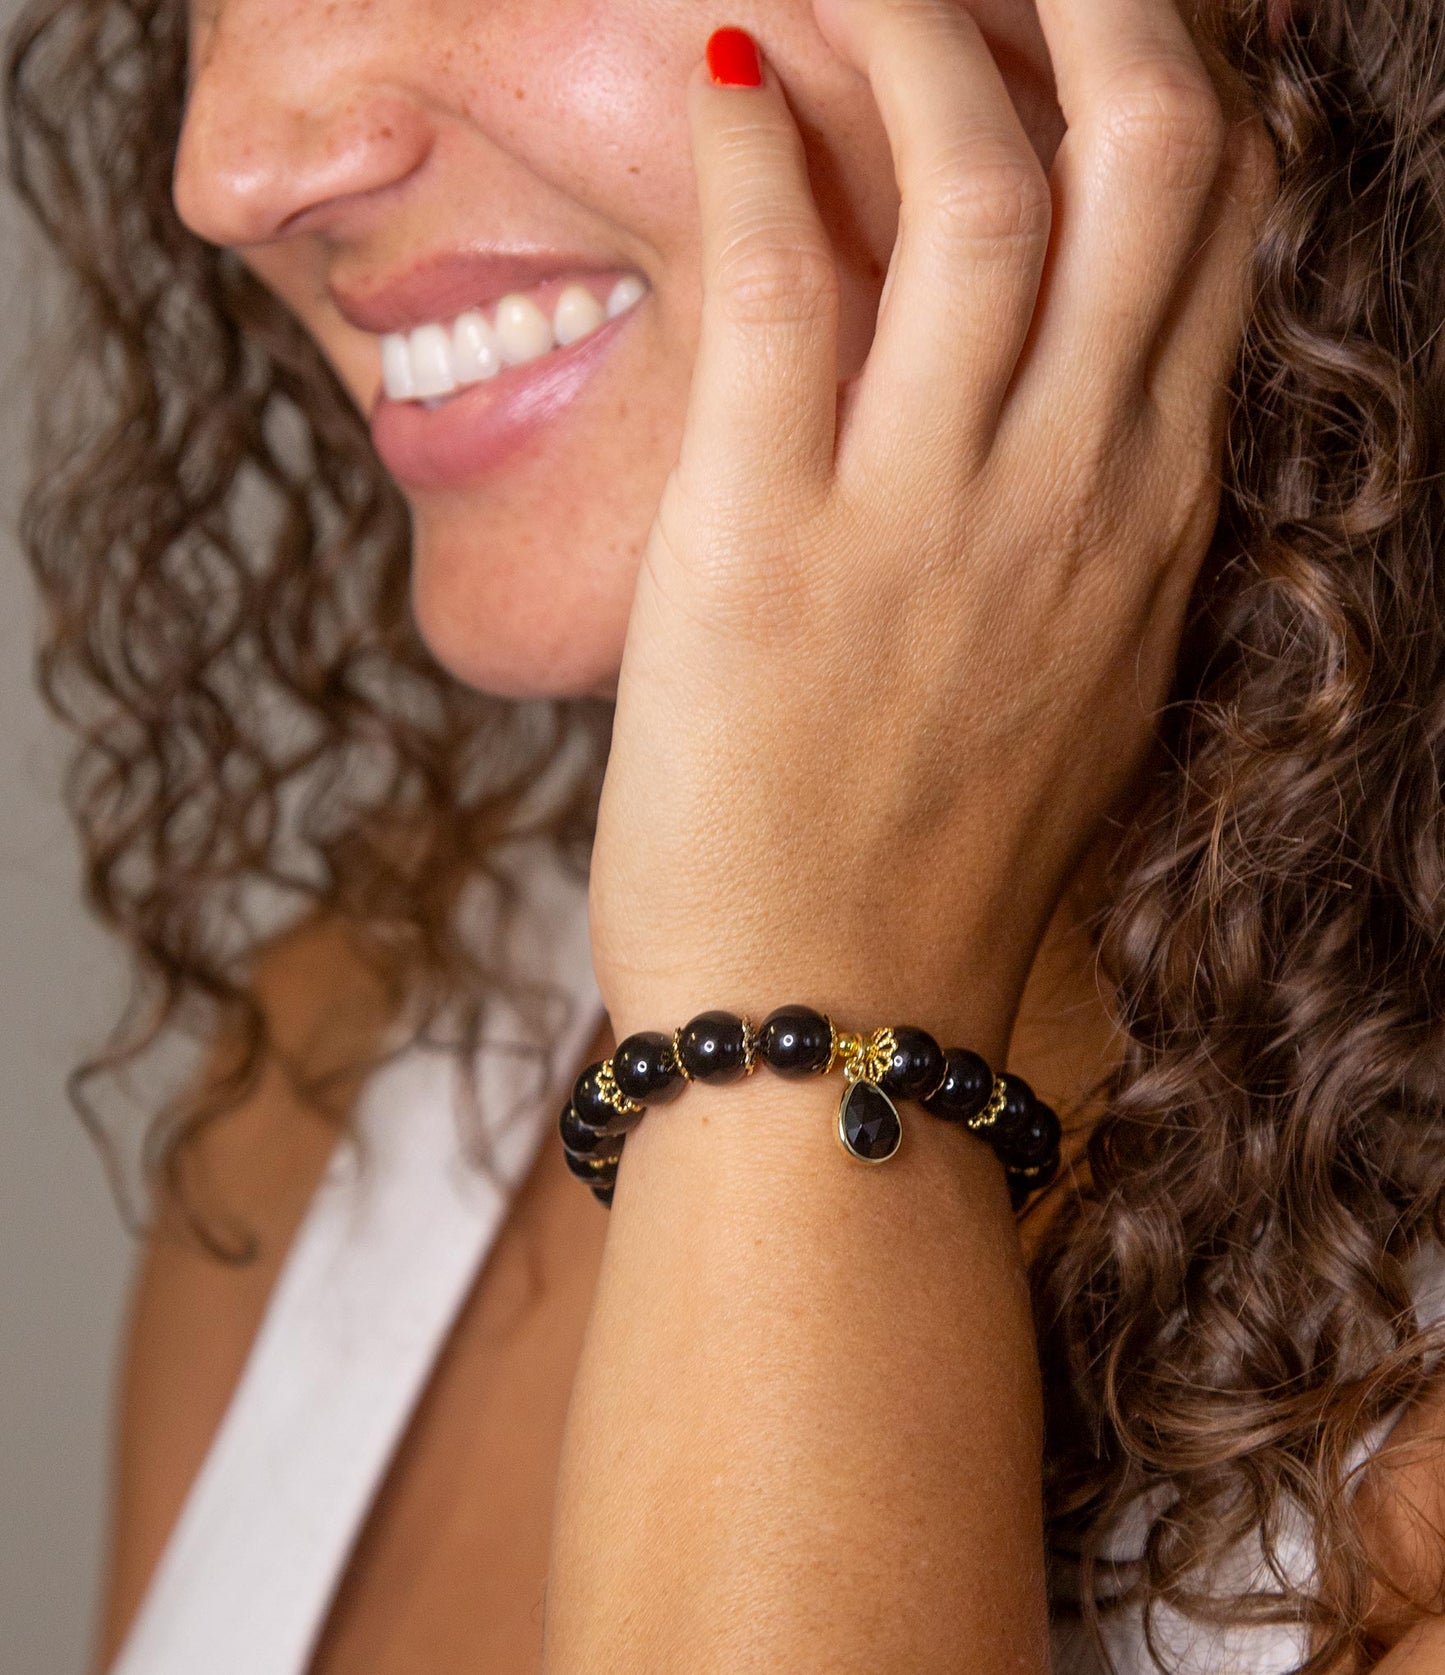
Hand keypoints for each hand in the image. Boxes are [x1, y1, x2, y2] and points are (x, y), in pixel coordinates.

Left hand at [590, 0, 1272, 1050]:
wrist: (831, 1023)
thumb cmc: (930, 867)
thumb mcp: (1068, 683)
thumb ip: (1082, 531)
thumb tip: (1051, 400)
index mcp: (1155, 522)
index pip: (1227, 236)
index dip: (1181, 85)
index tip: (1111, 18)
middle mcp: (1079, 492)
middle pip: (1154, 158)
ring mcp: (935, 515)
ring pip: (981, 184)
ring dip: (915, 25)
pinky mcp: (773, 542)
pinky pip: (783, 286)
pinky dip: (753, 146)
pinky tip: (719, 58)